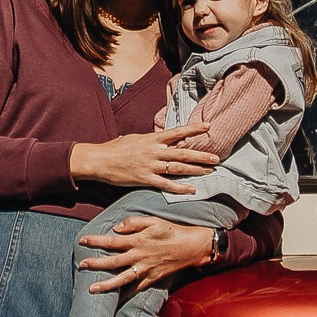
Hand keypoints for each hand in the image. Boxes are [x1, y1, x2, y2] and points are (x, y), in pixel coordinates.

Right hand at [70, 126, 217, 193]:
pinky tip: (191, 189)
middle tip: (217, 157)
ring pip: (178, 167)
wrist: (99, 160)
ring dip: (196, 170)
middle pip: (183, 152)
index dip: (194, 129)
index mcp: (152, 139)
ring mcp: (150, 166)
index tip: (208, 126)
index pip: (177, 132)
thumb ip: (149, 140)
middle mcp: (154, 151)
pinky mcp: (145, 179)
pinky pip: (166, 185)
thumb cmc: (115, 148)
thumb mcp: (134, 138)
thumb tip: (159, 138)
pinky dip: (180, 188)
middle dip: (201, 155)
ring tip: (210, 171)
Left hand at [77, 215, 212, 291]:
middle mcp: (139, 256)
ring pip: (122, 279)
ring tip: (91, 289)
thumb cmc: (171, 231)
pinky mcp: (152, 278)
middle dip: (96, 264)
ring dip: (106, 285)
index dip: (96, 241)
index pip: (112, 241)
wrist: (191, 247)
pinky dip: (126, 295)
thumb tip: (116, 228)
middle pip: (113, 262)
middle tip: (81, 265)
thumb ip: (134, 223)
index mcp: (138, 241)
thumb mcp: (153, 221)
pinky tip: (115, 301)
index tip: (83, 240)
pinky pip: (136, 288)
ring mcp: (145, 270)